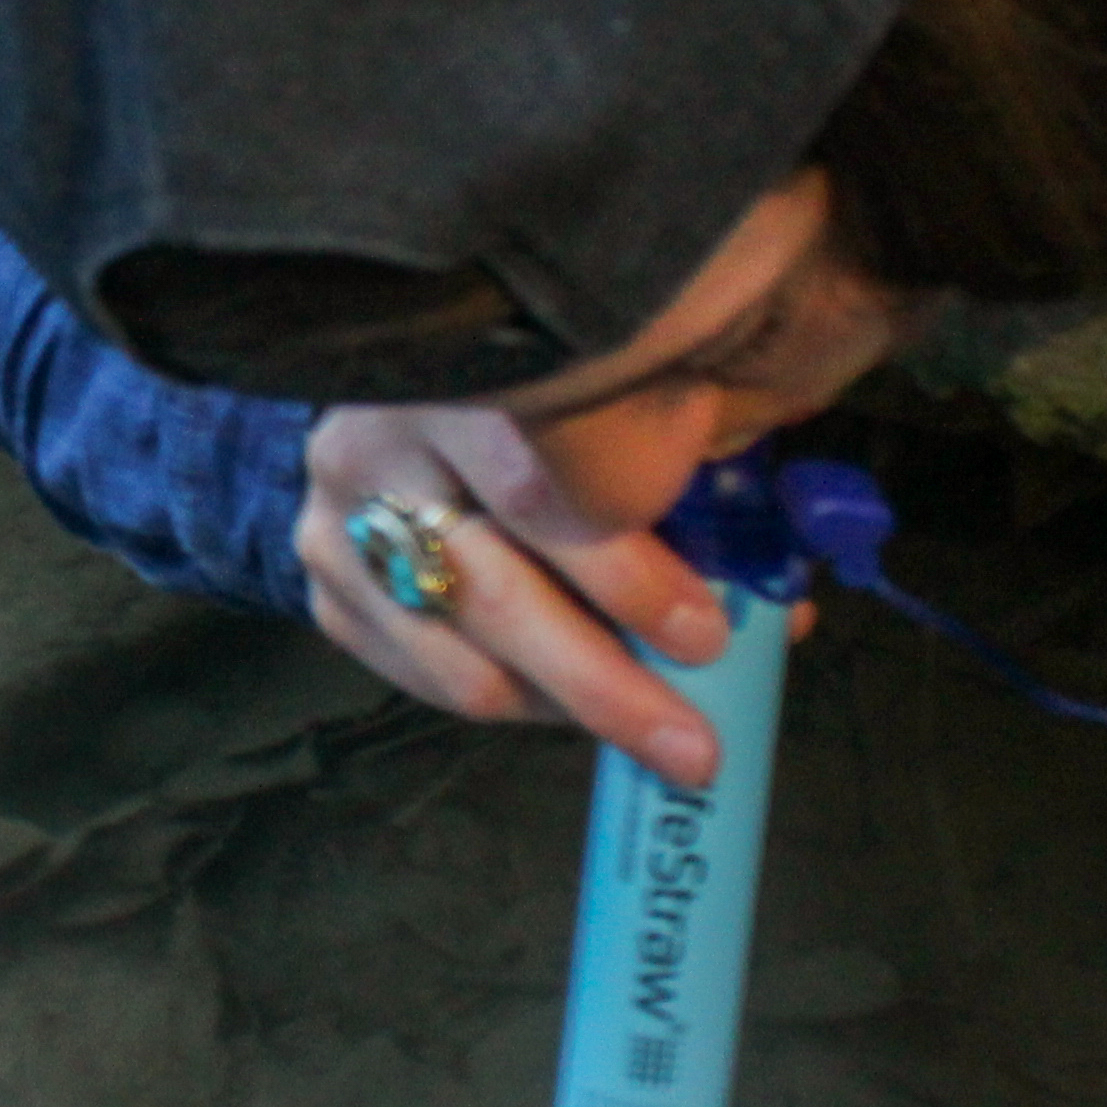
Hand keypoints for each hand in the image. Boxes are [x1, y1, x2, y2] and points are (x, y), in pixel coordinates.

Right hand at [298, 400, 760, 783]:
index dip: (633, 573)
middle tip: (692, 747)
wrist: (428, 358)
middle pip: (501, 589)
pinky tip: (565, 688)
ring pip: (460, 653)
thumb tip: (780, 604)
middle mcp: (384, 430)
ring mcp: (340, 507)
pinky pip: (425, 673)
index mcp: (476, 361)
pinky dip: (509, 696)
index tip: (710, 634)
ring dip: (566, 706)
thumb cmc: (574, 374)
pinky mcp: (326, 569)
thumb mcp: (644, 381)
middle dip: (607, 682)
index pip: (550, 483)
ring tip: (649, 725)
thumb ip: (699, 462)